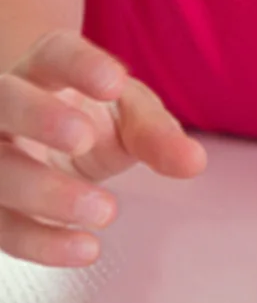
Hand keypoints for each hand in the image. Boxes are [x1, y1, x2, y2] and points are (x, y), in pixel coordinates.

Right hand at [0, 30, 206, 265]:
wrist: (46, 142)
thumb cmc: (89, 116)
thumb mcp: (129, 115)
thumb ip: (156, 133)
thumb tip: (193, 162)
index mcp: (43, 70)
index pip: (54, 52)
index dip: (79, 64)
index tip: (114, 82)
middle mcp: (2, 108)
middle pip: (2, 102)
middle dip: (38, 118)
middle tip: (84, 140)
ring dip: (44, 192)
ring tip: (106, 210)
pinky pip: (1, 227)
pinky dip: (41, 243)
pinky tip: (86, 249)